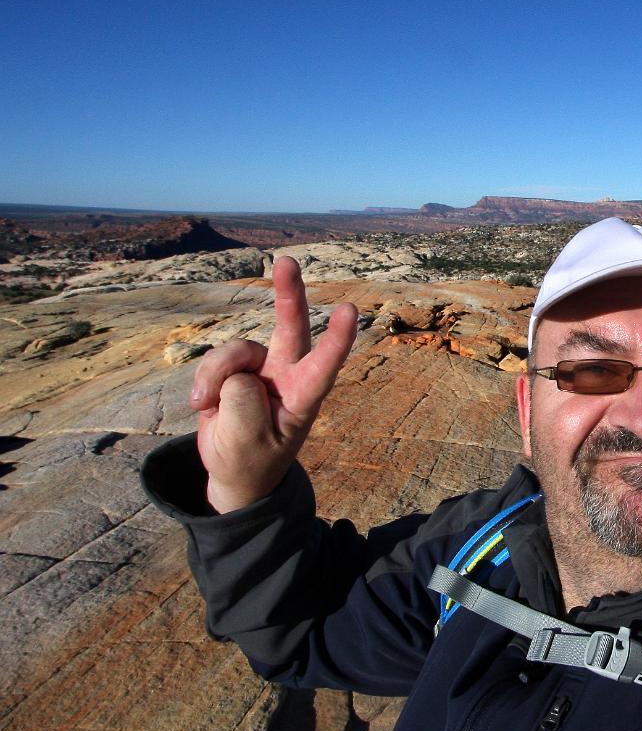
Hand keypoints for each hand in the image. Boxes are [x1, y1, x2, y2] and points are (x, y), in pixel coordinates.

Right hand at [190, 256, 357, 512]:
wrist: (233, 469)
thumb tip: (239, 373)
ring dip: (214, 376)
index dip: (336, 339)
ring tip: (207, 407)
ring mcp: (261, 367)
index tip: (350, 311)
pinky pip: (215, 360)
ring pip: (234, 351)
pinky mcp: (236, 367)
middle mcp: (287, 373)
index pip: (324, 364)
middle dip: (288, 292)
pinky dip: (203, 381)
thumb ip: (244, 407)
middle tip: (286, 261)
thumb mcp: (248, 443)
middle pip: (291, 326)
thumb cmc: (251, 460)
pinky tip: (202, 404)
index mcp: (303, 395)